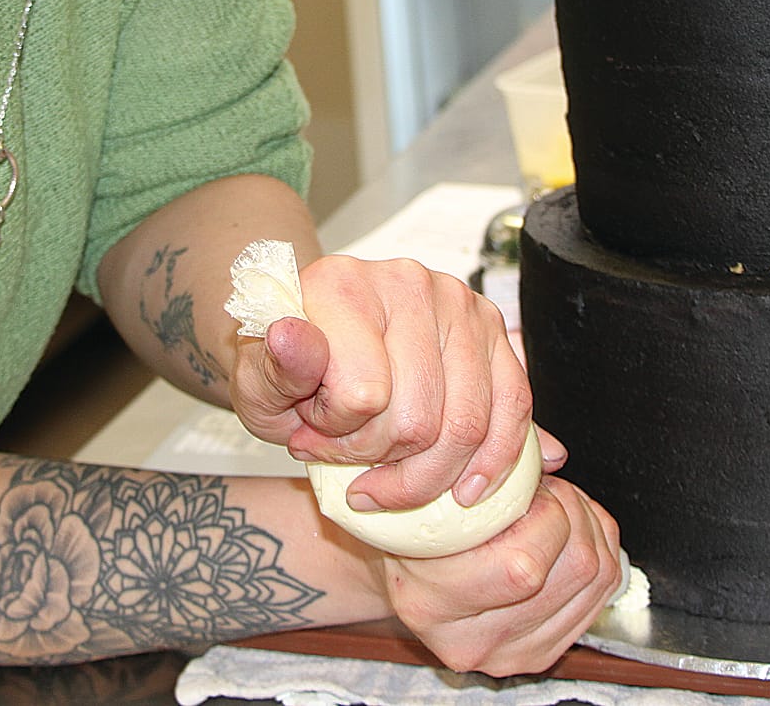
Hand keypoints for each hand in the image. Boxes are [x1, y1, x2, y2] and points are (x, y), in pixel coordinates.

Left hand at [229, 253, 539, 511]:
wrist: (315, 342)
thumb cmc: (287, 369)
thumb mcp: (256, 382)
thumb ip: (273, 367)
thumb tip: (289, 337)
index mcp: (343, 283)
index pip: (363, 394)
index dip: (337, 435)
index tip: (310, 432)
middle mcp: (407, 280)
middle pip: (419, 419)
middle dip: (381, 458)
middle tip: (350, 454)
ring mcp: (458, 303)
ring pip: (467, 425)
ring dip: (428, 470)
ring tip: (389, 466)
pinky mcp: (494, 330)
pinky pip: (513, 407)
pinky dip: (493, 460)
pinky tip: (466, 490)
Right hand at [382, 476, 623, 676]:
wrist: (406, 578)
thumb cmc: (412, 529)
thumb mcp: (428, 489)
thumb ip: (487, 462)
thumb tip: (552, 454)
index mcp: (429, 602)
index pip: (524, 566)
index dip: (547, 512)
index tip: (531, 487)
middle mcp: (470, 641)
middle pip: (575, 570)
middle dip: (574, 512)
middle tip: (547, 493)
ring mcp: (509, 655)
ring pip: (597, 580)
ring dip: (590, 529)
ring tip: (555, 511)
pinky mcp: (538, 656)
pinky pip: (601, 596)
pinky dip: (599, 553)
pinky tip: (567, 536)